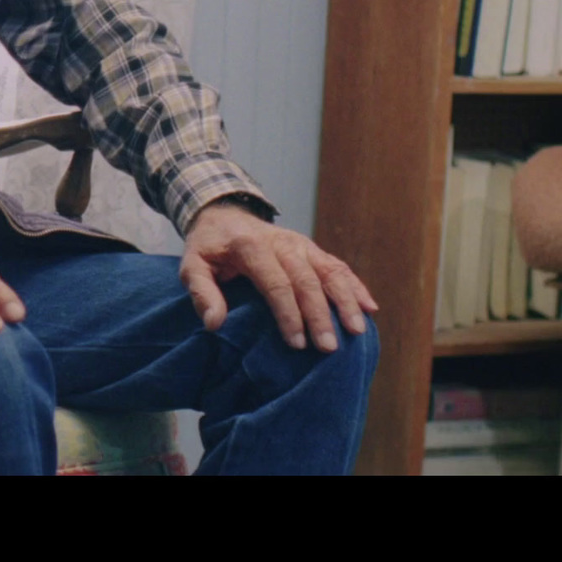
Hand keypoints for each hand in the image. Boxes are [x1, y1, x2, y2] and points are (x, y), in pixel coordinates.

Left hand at [180, 201, 377, 352]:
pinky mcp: (312, 249)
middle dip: (320, 315)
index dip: (288, 314)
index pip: (276, 283)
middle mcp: (283, 243)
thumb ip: (201, 292)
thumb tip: (214, 324)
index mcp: (252, 247)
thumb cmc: (208, 247)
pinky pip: (338, 267)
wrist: (224, 214)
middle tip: (328, 348)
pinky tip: (369, 308)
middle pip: (307, 281)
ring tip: (357, 331)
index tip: (296, 343)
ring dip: (346, 301)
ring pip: (330, 272)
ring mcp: (302, 244)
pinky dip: (355, 286)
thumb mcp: (192, 265)